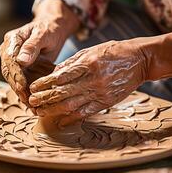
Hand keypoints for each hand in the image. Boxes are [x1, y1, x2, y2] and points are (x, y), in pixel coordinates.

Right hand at [0, 0, 78, 104]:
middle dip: (17, 86)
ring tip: (30, 104)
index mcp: (11, 40)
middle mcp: (8, 51)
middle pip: (8, 71)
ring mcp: (12, 61)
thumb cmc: (49, 29)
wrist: (52, 29)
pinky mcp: (19, 68)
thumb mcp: (44, 34)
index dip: (15, 74)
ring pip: (12, 79)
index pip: (9, 59)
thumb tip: (20, 61)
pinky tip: (32, 102)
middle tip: (26, 99)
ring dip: (20, 92)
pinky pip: (20, 81)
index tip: (22, 85)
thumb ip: (32, 46)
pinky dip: (25, 92)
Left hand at [29, 40, 147, 125]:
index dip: (44, 83)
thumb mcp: (90, 51)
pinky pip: (86, 113)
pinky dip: (71, 118)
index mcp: (87, 64)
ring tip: (40, 111)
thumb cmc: (113, 52)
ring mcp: (100, 93)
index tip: (33, 87)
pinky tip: (60, 121)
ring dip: (53, 109)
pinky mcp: (106, 102)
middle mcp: (92, 80)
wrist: (140, 61)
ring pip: (71, 105)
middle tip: (31, 101)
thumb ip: (72, 63)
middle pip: (62, 93)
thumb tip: (53, 73)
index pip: (60, 76)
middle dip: (44, 98)